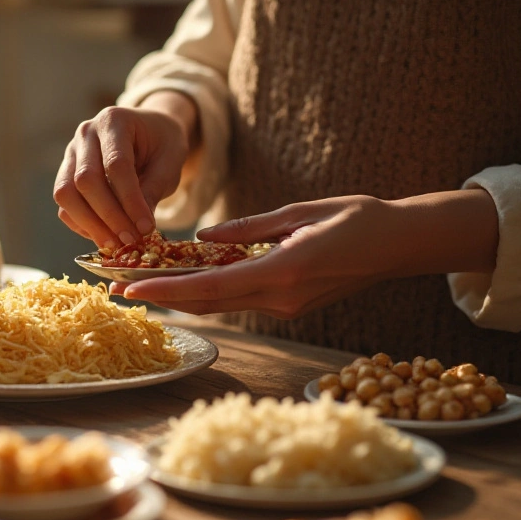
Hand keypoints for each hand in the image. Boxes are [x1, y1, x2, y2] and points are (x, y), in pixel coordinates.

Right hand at [53, 92, 197, 247]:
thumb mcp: (170, 162)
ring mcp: (71, 153)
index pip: (116, 165)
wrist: (149, 131)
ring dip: (90, 224)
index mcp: (115, 121)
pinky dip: (81, 224)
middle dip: (109, 216)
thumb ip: (154, 189)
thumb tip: (140, 227)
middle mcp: (86, 133)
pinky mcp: (65, 173)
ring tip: (115, 244)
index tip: (147, 228)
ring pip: (66, 194)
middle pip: (85, 180)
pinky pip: (64, 205)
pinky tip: (104, 236)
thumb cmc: (162, 144)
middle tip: (131, 241)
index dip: (130, 200)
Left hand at [118, 191, 498, 316]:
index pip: (211, 287)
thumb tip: (203, 236)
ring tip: (141, 287)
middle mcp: (280, 299)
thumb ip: (249, 228)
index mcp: (282, 272)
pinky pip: (240, 301)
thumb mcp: (300, 212)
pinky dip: (209, 294)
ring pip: (221, 306)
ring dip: (182, 298)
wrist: (401, 244)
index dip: (166, 290)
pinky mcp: (290, 306)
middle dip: (162, 298)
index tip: (129, 290)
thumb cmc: (358, 218)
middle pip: (208, 304)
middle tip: (119, 292)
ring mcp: (286, 307)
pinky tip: (185, 284)